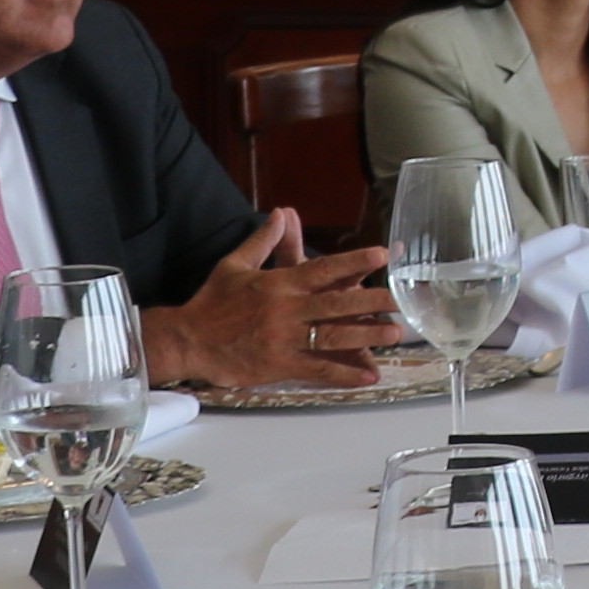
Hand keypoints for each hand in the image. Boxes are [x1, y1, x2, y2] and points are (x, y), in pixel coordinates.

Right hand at [145, 212, 399, 395]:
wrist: (188, 339)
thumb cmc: (212, 302)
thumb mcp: (235, 264)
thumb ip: (263, 241)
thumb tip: (280, 213)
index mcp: (279, 283)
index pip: (323, 268)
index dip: (354, 261)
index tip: (381, 255)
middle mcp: (285, 309)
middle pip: (336, 304)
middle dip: (371, 301)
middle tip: (400, 299)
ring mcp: (283, 339)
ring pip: (332, 336)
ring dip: (366, 336)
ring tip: (393, 333)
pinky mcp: (279, 365)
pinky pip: (318, 370)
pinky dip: (345, 374)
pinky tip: (369, 376)